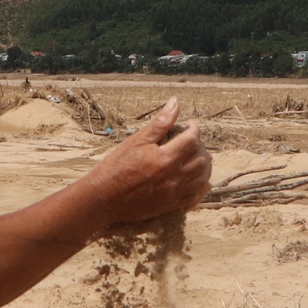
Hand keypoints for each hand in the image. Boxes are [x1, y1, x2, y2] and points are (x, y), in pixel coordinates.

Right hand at [83, 99, 212, 224]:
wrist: (104, 198)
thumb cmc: (116, 167)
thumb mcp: (136, 141)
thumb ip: (160, 123)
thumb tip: (175, 102)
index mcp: (165, 158)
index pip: (192, 139)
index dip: (194, 129)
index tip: (189, 124)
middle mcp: (174, 177)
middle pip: (201, 159)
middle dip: (201, 146)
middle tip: (192, 140)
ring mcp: (174, 193)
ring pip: (202, 178)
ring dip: (204, 165)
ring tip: (197, 156)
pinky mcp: (171, 205)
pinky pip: (195, 196)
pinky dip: (201, 185)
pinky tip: (197, 178)